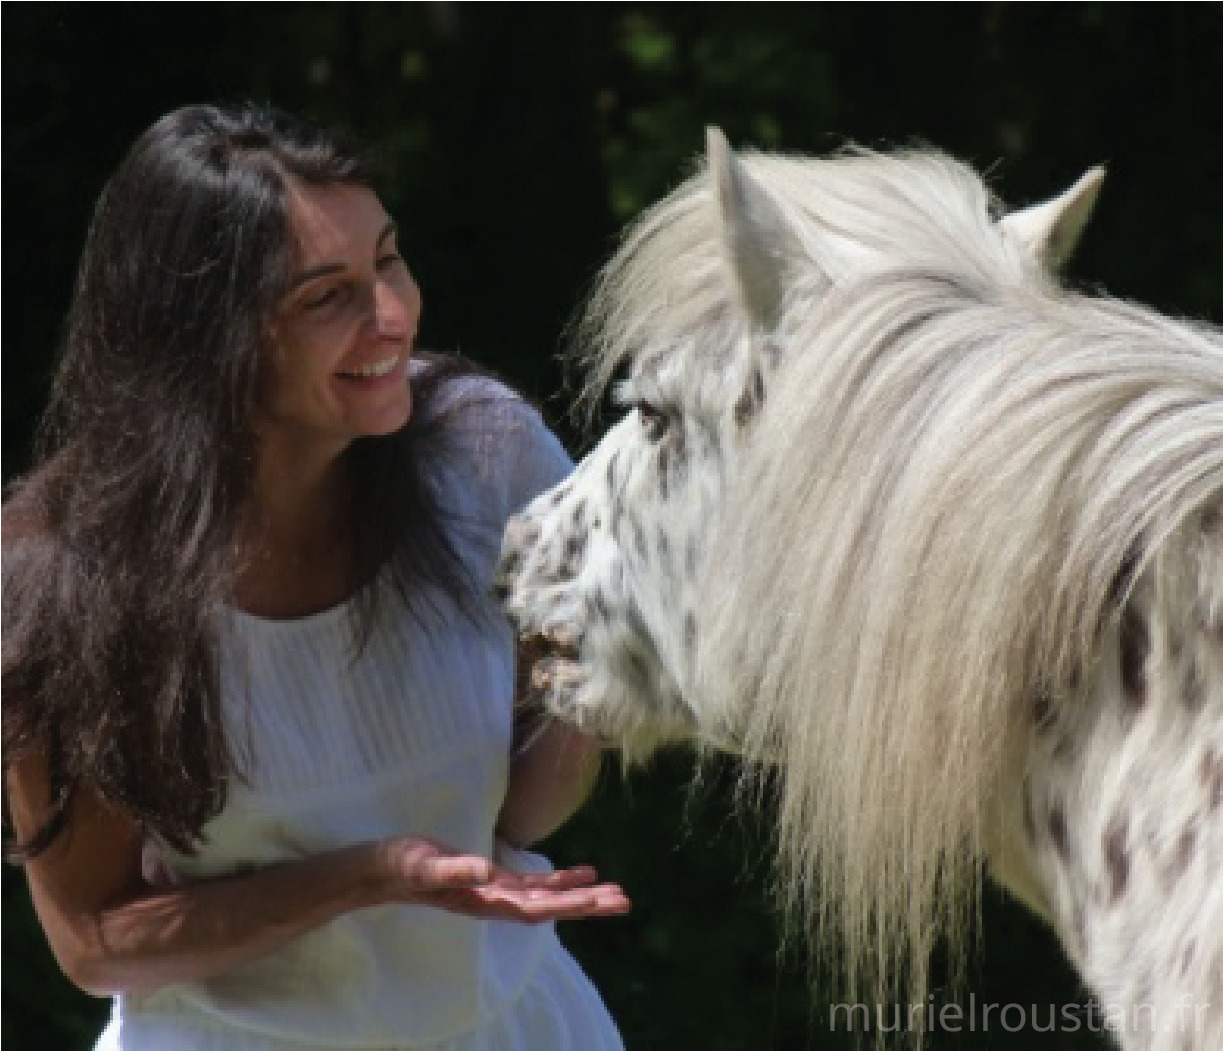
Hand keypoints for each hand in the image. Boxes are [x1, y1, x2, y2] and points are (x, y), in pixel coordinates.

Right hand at [376, 839, 629, 923]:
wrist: (381, 871)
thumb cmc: (400, 867)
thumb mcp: (425, 865)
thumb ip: (454, 871)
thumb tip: (485, 872)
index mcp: (485, 901)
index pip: (536, 907)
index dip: (568, 903)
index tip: (600, 900)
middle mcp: (496, 901)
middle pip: (551, 906)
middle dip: (588, 904)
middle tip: (625, 901)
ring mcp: (496, 892)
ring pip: (548, 897)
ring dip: (581, 894)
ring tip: (615, 891)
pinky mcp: (492, 880)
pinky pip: (534, 883)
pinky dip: (560, 879)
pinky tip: (584, 872)